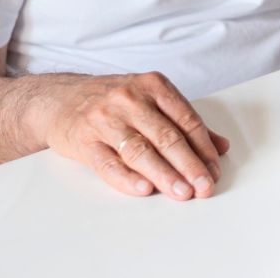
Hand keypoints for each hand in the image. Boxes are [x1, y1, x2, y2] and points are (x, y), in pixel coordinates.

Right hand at [38, 71, 229, 200]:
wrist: (59, 98)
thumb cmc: (113, 102)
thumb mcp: (151, 100)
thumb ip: (185, 123)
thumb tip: (221, 146)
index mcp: (153, 86)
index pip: (186, 120)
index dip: (203, 148)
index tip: (215, 171)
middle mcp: (130, 99)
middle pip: (166, 136)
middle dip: (189, 164)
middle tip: (204, 186)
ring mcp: (105, 119)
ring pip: (140, 150)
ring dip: (164, 174)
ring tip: (182, 192)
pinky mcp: (83, 139)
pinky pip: (107, 162)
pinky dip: (126, 177)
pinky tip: (144, 189)